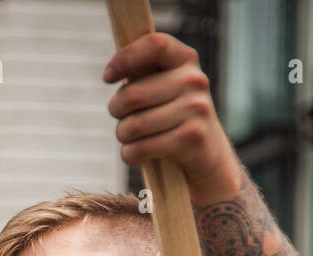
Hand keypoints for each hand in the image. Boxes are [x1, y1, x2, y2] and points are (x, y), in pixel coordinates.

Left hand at [104, 33, 241, 203]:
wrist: (204, 149)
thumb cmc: (170, 112)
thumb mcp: (161, 84)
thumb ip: (141, 71)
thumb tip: (111, 71)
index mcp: (185, 59)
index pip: (154, 45)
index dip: (125, 59)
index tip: (107, 77)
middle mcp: (194, 80)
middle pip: (133, 95)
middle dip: (116, 109)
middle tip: (118, 115)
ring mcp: (196, 108)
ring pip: (134, 126)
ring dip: (122, 134)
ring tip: (128, 135)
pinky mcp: (191, 138)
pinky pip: (141, 148)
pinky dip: (130, 154)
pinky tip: (135, 152)